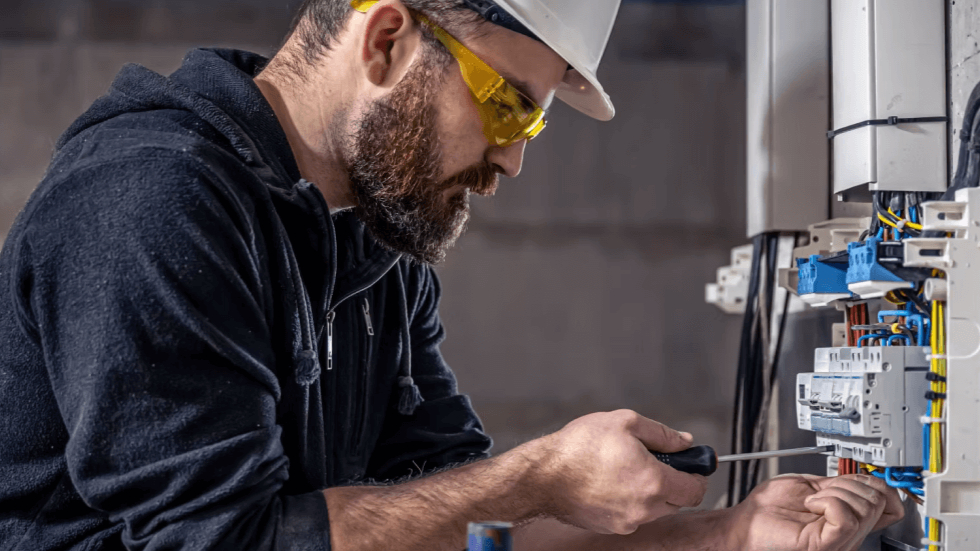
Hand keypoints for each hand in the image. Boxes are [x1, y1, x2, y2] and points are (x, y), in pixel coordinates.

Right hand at [538, 409, 706, 534]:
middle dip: (673, 482)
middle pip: (677, 501)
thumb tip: (684, 441)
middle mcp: (644, 508)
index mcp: (653, 482)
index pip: (695, 489)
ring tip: (626, 468)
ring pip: (655, 510)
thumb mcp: (625, 422)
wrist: (543, 476)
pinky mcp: (610, 526)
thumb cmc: (578, 448)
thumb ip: (662, 433)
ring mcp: (626, 521)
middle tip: (655, 461)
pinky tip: (610, 481)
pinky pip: (632, 515)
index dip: (697, 474)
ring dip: (651, 492)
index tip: (691, 464)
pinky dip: (630, 500)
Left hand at [728, 473, 903, 550]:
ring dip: (833, 492)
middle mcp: (849, 532)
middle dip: (848, 483)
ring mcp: (841, 541)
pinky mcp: (828, 545)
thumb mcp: (811, 488)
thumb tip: (864, 478)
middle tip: (820, 492)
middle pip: (877, 499)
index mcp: (847, 518)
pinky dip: (827, 501)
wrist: (745, 525)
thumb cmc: (768, 511)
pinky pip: (846, 517)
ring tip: (812, 502)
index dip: (879, 484)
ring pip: (865, 506)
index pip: (888, 502)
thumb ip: (839, 485)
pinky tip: (811, 506)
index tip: (858, 480)